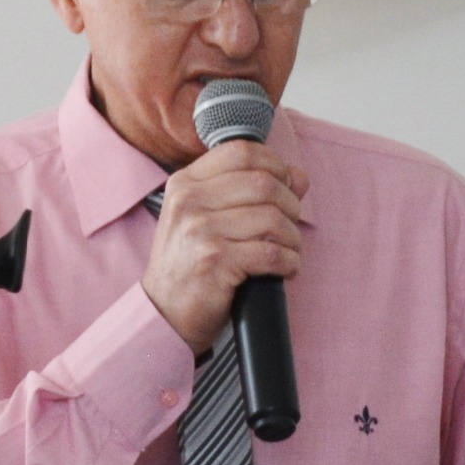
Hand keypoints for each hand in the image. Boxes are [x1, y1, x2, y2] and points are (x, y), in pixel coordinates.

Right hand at [144, 139, 305, 352]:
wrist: (164, 313)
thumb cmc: (190, 264)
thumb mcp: (206, 218)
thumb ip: (249, 191)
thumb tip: (299, 175)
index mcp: (185, 183)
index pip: (241, 151)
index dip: (275, 165)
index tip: (284, 186)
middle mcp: (189, 201)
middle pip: (264, 183)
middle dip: (290, 205)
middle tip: (290, 225)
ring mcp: (201, 231)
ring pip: (272, 218)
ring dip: (292, 238)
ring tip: (288, 250)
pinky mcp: (216, 261)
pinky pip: (272, 253)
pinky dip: (289, 262)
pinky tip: (286, 269)